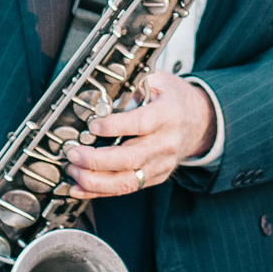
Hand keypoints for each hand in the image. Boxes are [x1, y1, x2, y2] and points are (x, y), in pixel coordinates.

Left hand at [63, 72, 215, 199]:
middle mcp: (166, 142)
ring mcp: (162, 163)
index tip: (93, 126)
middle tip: (74, 153)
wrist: (199, 121)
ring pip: (127, 181)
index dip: (116, 126)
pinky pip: (126, 188)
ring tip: (73, 171)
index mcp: (168, 114)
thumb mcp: (159, 80)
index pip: (141, 123)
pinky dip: (100, 191)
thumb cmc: (172, 99)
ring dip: (95, 180)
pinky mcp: (155, 177)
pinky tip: (79, 188)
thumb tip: (101, 83)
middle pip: (131, 158)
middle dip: (97, 160)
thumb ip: (133, 80)